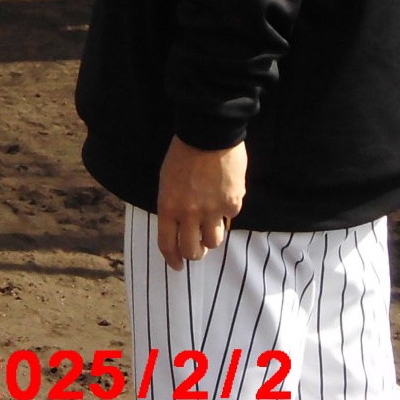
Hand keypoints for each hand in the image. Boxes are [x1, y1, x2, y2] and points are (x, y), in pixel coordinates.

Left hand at [155, 137, 246, 269]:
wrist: (208, 134)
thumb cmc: (183, 155)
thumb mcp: (167, 182)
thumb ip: (173, 206)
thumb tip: (181, 225)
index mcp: (168, 207)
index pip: (167, 243)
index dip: (172, 258)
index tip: (177, 265)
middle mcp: (189, 213)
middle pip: (192, 251)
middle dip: (195, 254)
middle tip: (197, 249)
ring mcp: (212, 210)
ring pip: (214, 241)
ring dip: (211, 236)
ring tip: (210, 223)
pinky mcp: (232, 204)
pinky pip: (230, 218)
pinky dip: (226, 211)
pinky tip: (223, 194)